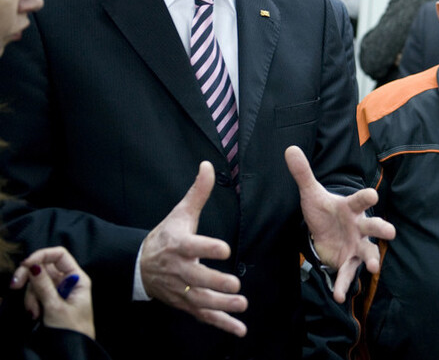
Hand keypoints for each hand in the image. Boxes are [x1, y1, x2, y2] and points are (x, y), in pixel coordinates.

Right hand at [10, 246, 94, 338]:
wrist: (73, 348)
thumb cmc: (72, 329)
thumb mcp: (55, 307)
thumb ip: (43, 286)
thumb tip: (33, 266)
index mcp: (77, 277)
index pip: (59, 255)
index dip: (41, 256)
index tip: (25, 265)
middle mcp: (68, 280)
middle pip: (43, 267)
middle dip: (29, 277)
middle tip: (15, 286)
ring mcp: (58, 289)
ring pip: (36, 282)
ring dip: (30, 296)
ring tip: (34, 312)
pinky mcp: (49, 299)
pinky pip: (35, 294)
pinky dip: (31, 302)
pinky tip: (34, 314)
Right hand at [140, 161, 247, 336]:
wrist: (139, 265)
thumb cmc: (166, 236)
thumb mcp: (179, 213)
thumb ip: (198, 192)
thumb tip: (207, 165)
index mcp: (180, 246)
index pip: (194, 247)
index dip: (209, 248)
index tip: (225, 249)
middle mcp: (180, 270)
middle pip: (198, 278)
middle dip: (216, 283)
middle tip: (235, 285)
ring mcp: (183, 289)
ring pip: (201, 300)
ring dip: (222, 306)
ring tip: (242, 305)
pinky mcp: (186, 303)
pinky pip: (204, 316)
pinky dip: (222, 324)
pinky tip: (240, 329)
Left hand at [285, 146, 394, 302]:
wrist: (325, 231)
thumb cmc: (324, 211)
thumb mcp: (311, 193)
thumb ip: (303, 173)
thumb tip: (289, 148)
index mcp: (351, 207)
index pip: (361, 200)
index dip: (367, 198)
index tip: (373, 196)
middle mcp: (359, 226)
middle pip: (373, 226)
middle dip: (382, 229)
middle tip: (391, 232)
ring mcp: (357, 245)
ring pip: (368, 252)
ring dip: (373, 259)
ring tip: (375, 268)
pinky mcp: (349, 261)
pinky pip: (349, 274)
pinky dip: (344, 285)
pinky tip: (339, 296)